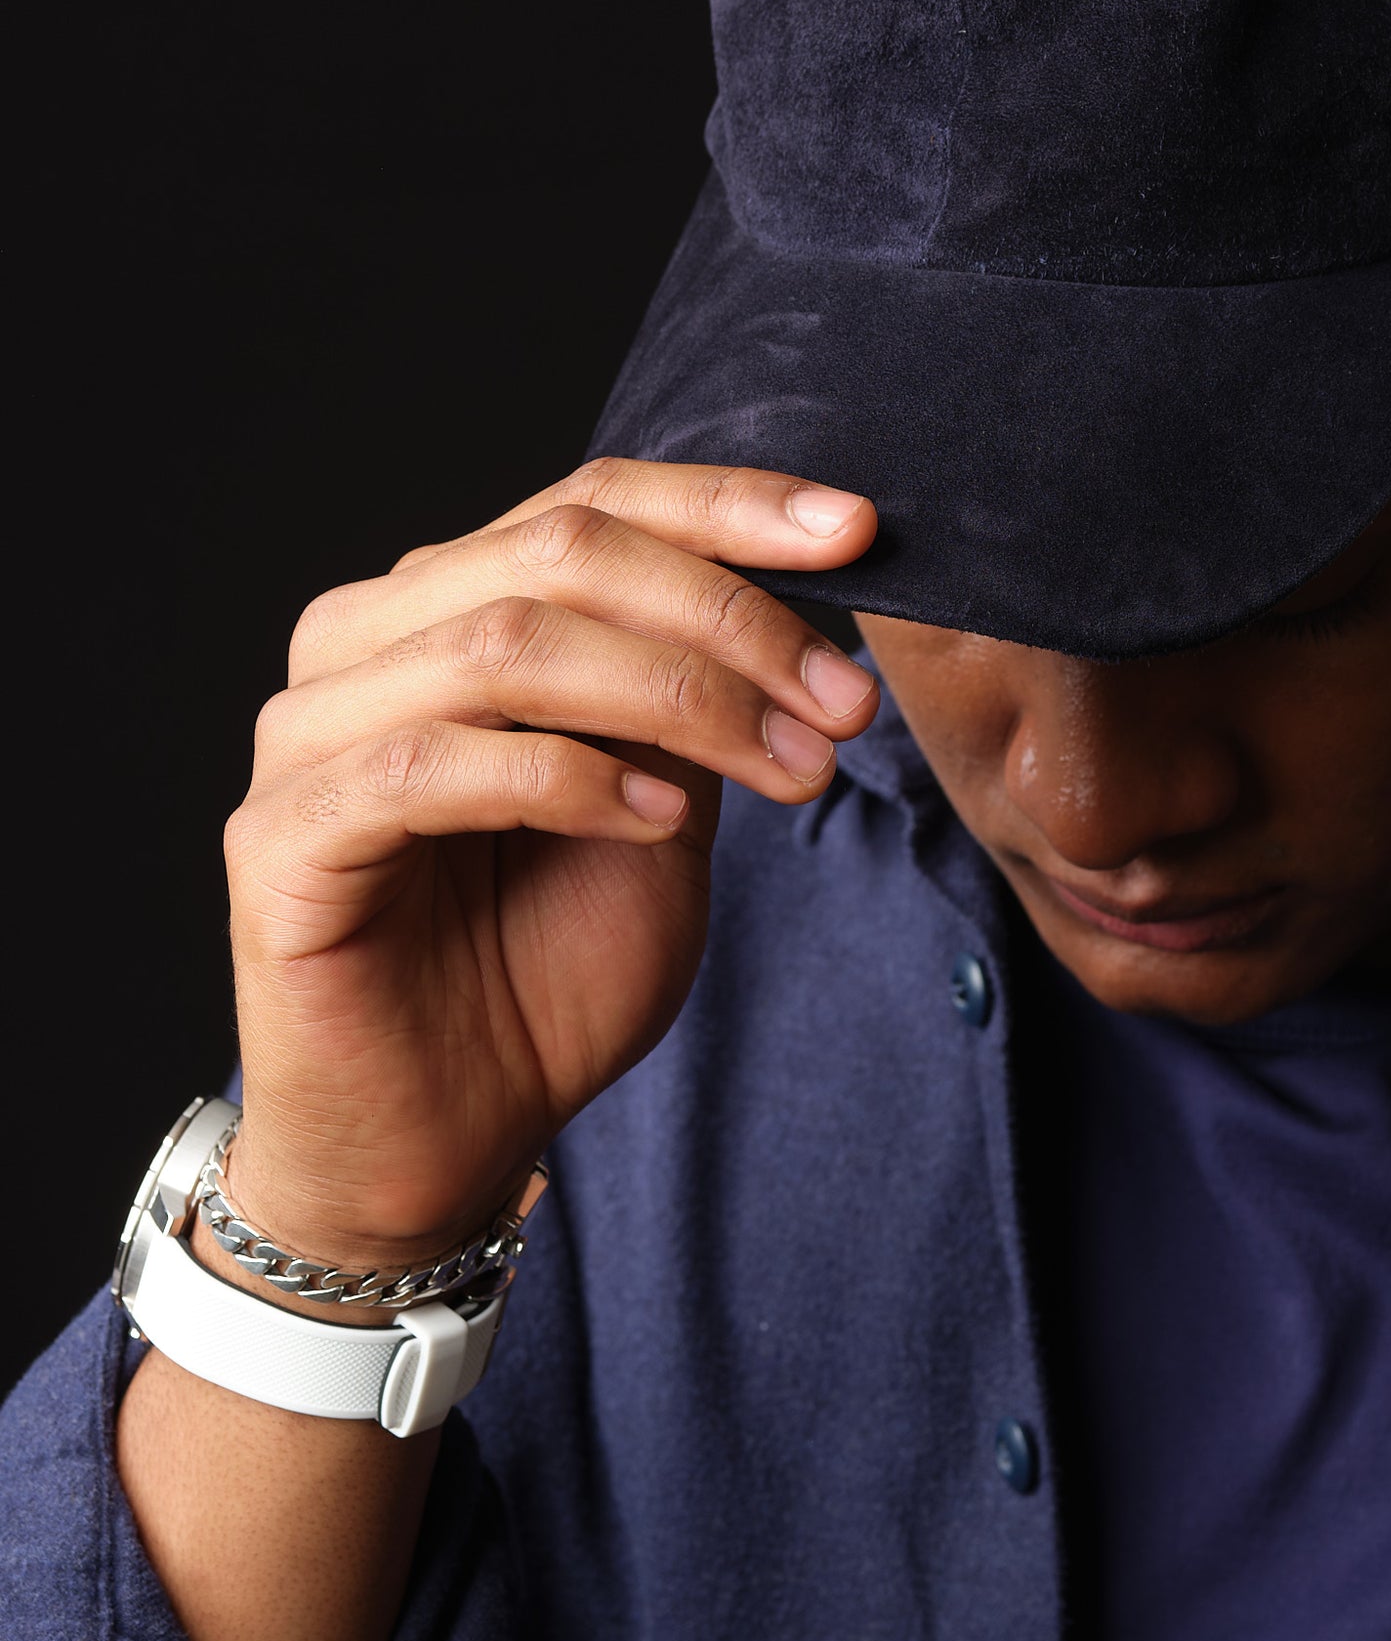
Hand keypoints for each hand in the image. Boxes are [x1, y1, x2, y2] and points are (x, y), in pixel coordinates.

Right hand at [223, 460, 879, 1270]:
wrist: (450, 1136)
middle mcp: (365, 642)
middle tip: (844, 702)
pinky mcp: (284, 835)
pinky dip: (566, 778)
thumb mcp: (665, 809)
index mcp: (447, 608)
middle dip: (728, 621)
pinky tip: (657, 821)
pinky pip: (430, 764)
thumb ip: (697, 700)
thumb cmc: (545, 973)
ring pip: (504, 644)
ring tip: (789, 767)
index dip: (728, 507)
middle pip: (560, 556)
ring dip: (677, 698)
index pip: (592, 504)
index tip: (856, 533)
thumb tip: (798, 599)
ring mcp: (310, 732)